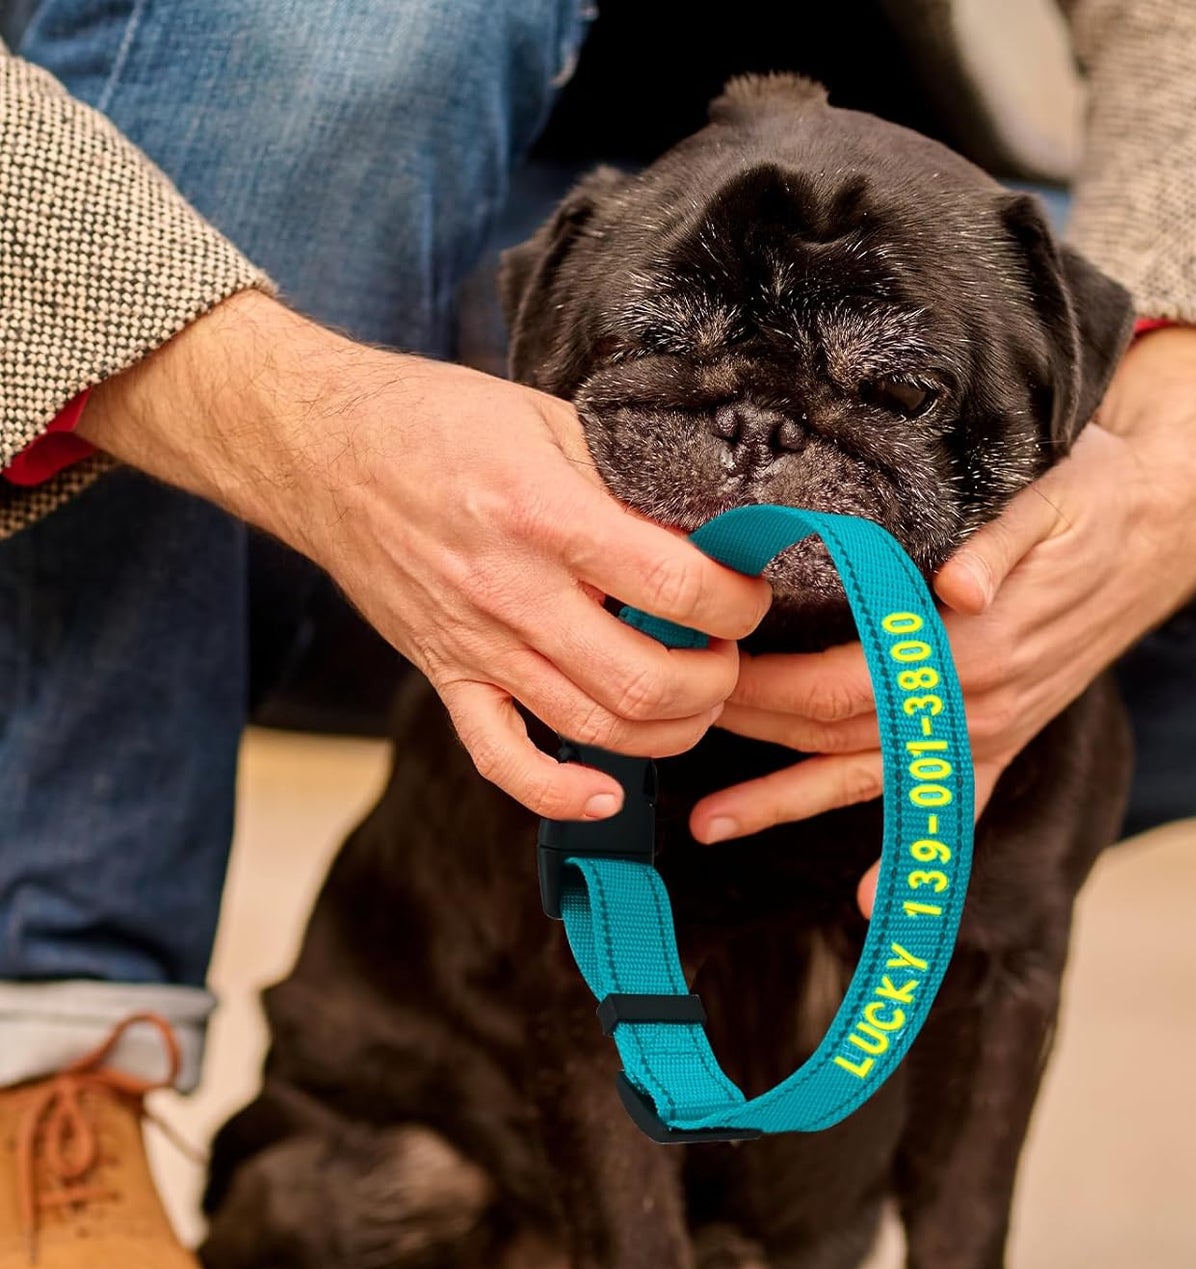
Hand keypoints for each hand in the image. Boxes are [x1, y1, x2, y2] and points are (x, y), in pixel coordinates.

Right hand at [79, 291, 771, 816]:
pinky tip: (607, 792)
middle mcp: (512, 593)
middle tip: (728, 651)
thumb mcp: (546, 418)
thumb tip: (707, 529)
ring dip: (667, 730)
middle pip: (646, 682)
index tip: (747, 593)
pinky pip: (503, 761)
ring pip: (594, 730)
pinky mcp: (446, 676)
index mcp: (545, 516)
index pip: (679, 589)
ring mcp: (476, 646)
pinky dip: (560, 794)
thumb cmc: (437, 421)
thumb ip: (623, 479)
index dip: (738, 602)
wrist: (319, 448)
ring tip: (693, 697)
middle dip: (716, 680)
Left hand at [690, 327, 1195, 912]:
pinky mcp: (1007, 735)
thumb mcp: (1051, 501)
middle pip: (836, 734)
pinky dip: (914, 855)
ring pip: (872, 779)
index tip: (699, 679)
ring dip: (790, 803)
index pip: (841, 682)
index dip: (766, 688)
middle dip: (748, 738)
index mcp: (969, 648)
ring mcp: (991, 729)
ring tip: (710, 826)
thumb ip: (1002, 545)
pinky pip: (955, 808)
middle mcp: (974, 704)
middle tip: (662, 735)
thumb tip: (960, 588)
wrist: (1163, 522)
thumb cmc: (1093, 501)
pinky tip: (873, 902)